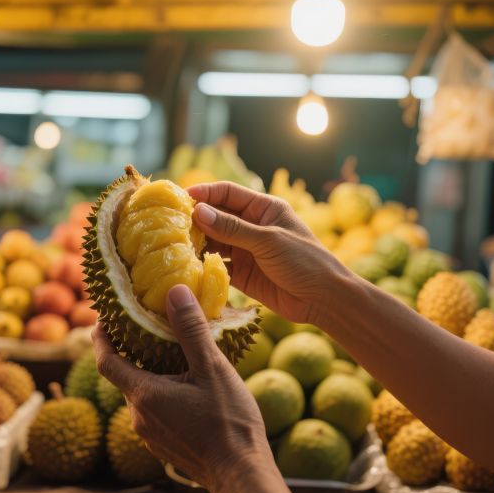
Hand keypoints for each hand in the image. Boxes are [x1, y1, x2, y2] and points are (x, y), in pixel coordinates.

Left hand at [93, 284, 273, 491]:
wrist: (241, 474)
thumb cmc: (228, 421)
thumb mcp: (212, 368)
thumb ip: (190, 329)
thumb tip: (175, 291)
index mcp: (143, 395)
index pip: (106, 361)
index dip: (100, 338)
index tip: (102, 318)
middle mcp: (139, 417)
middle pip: (125, 377)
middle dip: (132, 353)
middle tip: (146, 328)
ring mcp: (151, 436)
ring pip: (142, 396)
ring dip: (150, 375)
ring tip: (172, 356)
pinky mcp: (165, 447)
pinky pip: (156, 413)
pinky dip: (163, 395)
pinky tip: (187, 388)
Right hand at [187, 182, 349, 324]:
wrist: (323, 299)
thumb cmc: (304, 261)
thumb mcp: (268, 240)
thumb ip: (233, 228)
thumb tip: (198, 211)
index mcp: (264, 209)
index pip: (228, 193)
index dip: (205, 193)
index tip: (182, 198)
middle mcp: (252, 227)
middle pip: (217, 217)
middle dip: (196, 219)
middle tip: (170, 223)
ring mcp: (246, 251)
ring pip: (215, 242)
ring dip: (197, 243)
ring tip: (174, 246)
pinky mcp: (243, 275)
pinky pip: (218, 266)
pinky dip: (204, 266)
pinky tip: (187, 267)